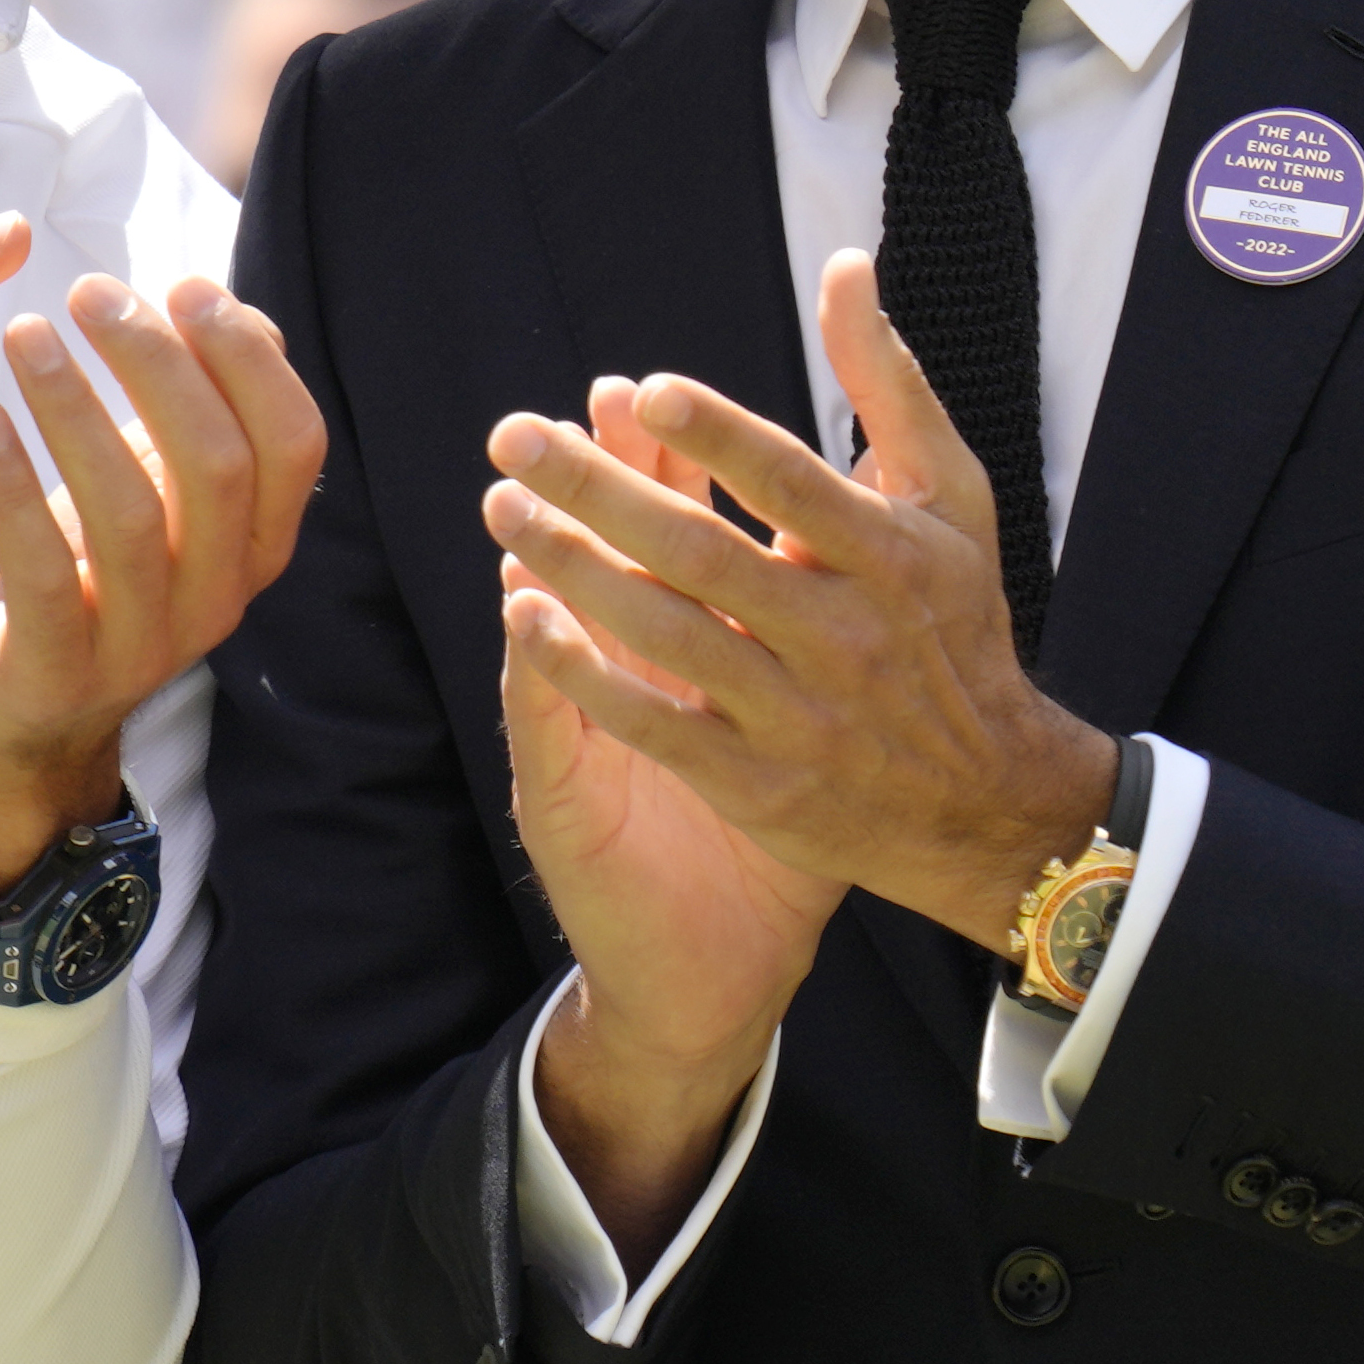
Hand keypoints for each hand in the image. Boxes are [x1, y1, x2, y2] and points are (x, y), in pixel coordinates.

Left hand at [0, 275, 321, 906]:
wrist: (8, 724)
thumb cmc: (82, 581)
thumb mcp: (156, 497)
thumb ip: (201, 417)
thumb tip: (239, 314)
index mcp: (255, 549)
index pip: (293, 442)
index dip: (246, 356)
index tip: (180, 284)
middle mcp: (217, 600)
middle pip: (217, 466)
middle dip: (156, 363)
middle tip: (88, 293)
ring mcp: (141, 646)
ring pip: (131, 514)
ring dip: (75, 408)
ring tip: (24, 335)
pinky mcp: (55, 674)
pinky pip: (39, 572)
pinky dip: (9, 484)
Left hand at [483, 249, 1115, 949]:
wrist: (986, 798)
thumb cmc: (956, 621)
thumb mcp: (949, 495)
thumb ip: (887, 381)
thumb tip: (846, 266)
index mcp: (889, 554)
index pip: (791, 483)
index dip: (718, 435)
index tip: (643, 390)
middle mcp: (844, 633)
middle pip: (704, 553)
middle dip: (598, 491)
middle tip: (513, 437)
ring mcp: (799, 714)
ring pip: (669, 633)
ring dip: (574, 569)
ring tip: (503, 509)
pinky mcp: (760, 784)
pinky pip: (657, 722)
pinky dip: (587, 672)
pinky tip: (525, 618)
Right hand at [500, 403, 842, 1266]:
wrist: (722, 969)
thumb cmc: (770, 840)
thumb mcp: (787, 737)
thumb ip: (802, 637)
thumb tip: (838, 535)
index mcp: (687, 657)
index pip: (670, 540)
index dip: (661, 467)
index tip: (651, 394)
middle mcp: (630, 683)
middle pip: (609, 564)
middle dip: (596, 487)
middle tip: (577, 415)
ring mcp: (591, 740)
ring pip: (566, 631)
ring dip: (549, 558)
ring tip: (535, 487)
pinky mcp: (566, 805)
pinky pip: (553, 725)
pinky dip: (544, 668)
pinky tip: (526, 617)